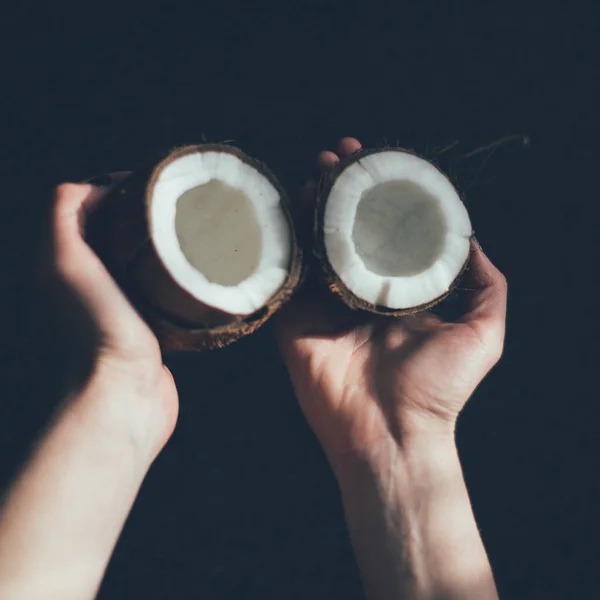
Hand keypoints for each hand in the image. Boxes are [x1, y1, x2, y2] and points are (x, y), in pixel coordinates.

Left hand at [45, 177, 178, 458]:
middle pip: (116, 227)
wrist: (123, 392)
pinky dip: (173, 268)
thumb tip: (93, 187)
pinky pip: (159, 281)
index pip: (86, 205)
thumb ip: (63, 214)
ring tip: (188, 228)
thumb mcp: (64, 260)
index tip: (149, 183)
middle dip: (142, 210)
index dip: (114, 187)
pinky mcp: (147, 319)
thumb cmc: (95, 328)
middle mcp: (87, 279)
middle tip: (174, 203)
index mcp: (62, 261)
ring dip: (161, 238)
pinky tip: (193, 264)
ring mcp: (119, 300)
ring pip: (140, 253)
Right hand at [277, 137, 507, 471]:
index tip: (380, 164)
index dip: (382, 197)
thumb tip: (470, 238)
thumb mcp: (483, 331)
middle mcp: (357, 292)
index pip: (384, 232)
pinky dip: (287, 240)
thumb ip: (486, 284)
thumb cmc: (439, 389)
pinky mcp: (294, 320)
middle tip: (342, 154)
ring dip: (315, 203)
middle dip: (344, 189)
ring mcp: (322, 304)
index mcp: (395, 291)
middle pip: (345, 229)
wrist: (391, 436)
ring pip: (314, 242)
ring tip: (319, 168)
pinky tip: (290, 207)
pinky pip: (287, 273)